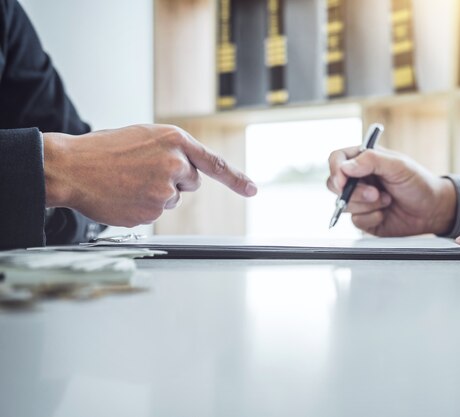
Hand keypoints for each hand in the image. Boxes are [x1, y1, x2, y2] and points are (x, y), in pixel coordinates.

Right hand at [43, 124, 256, 226]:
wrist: (72, 167)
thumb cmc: (104, 150)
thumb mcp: (144, 137)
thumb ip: (172, 151)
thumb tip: (188, 171)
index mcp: (175, 139)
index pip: (214, 162)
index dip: (236, 179)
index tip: (252, 190)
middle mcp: (176, 163)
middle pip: (192, 181)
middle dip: (175, 179)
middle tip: (144, 172)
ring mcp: (165, 189)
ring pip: (173, 198)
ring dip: (157, 193)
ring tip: (129, 181)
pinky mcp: (153, 210)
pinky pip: (157, 212)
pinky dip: (144, 207)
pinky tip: (125, 195)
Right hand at [327, 146, 456, 235]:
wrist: (432, 210)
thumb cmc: (419, 183)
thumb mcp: (399, 166)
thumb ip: (372, 160)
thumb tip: (346, 166)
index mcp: (364, 160)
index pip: (337, 159)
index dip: (336, 170)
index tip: (343, 182)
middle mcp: (359, 179)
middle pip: (334, 184)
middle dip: (354, 192)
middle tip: (375, 194)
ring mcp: (360, 199)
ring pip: (343, 204)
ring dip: (367, 205)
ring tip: (387, 200)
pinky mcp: (364, 218)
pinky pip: (355, 220)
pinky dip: (371, 218)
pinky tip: (385, 214)